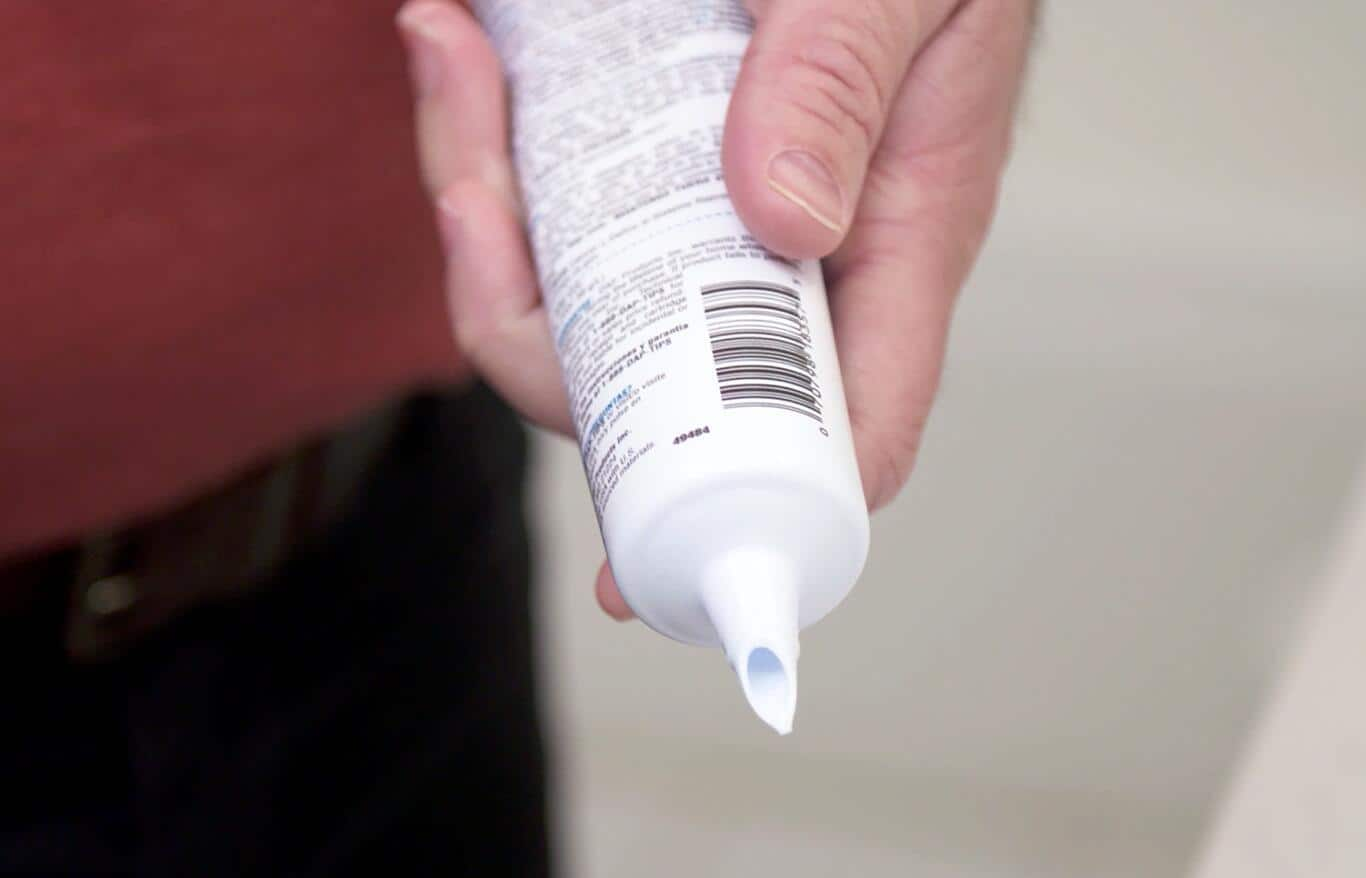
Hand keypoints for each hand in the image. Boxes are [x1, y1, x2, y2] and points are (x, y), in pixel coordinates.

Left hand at [396, 0, 1036, 619]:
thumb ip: (843, 89)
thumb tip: (779, 224)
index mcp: (893, 243)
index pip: (842, 434)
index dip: (743, 519)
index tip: (636, 577)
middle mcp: (803, 263)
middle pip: (656, 383)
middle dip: (532, 318)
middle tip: (473, 189)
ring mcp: (724, 225)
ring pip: (585, 300)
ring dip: (489, 208)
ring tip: (452, 62)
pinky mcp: (668, 175)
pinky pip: (567, 215)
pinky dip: (500, 152)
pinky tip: (470, 53)